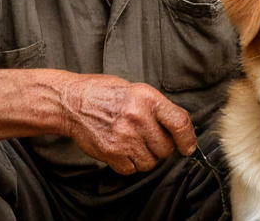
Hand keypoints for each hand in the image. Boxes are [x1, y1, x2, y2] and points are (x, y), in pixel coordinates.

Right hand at [59, 74, 196, 174]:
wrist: (71, 102)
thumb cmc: (104, 93)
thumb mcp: (136, 90)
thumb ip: (157, 108)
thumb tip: (177, 128)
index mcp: (148, 98)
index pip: (180, 123)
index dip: (188, 139)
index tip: (188, 148)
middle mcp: (138, 117)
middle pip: (165, 148)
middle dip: (161, 148)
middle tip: (148, 139)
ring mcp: (125, 136)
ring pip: (150, 163)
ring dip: (145, 158)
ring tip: (133, 143)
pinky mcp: (111, 152)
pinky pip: (131, 170)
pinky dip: (129, 164)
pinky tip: (121, 150)